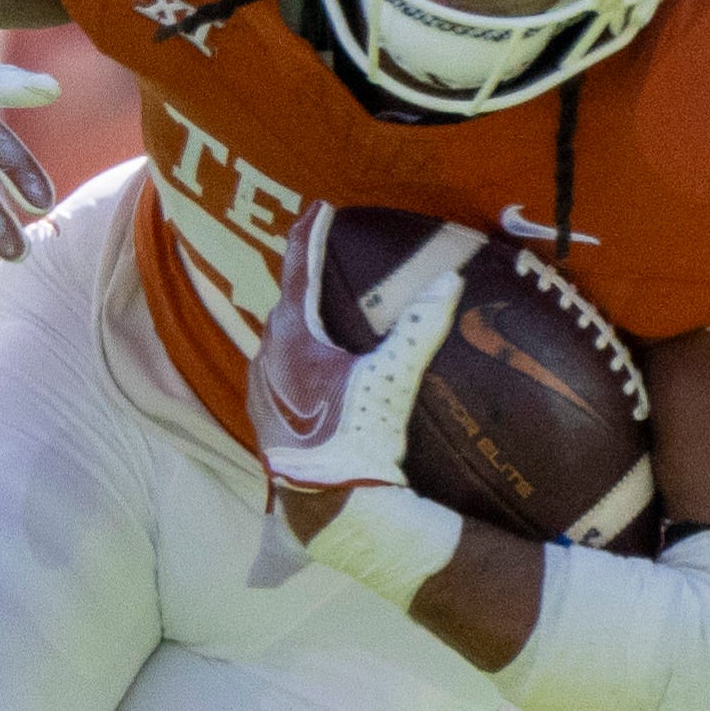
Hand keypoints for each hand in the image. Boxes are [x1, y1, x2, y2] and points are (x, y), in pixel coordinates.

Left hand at [253, 205, 475, 497]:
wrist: (330, 505)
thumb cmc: (358, 439)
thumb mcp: (392, 379)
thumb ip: (419, 327)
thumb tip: (448, 280)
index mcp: (292, 338)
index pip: (298, 270)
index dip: (308, 234)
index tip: (317, 205)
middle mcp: (267, 356)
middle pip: (285, 301)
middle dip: (302, 275)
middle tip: (320, 251)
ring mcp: (261, 388)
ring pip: (277, 337)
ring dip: (297, 317)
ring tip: (318, 305)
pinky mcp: (264, 416)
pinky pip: (277, 367)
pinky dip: (294, 353)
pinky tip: (312, 364)